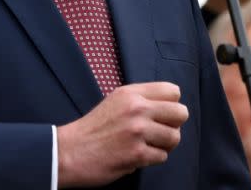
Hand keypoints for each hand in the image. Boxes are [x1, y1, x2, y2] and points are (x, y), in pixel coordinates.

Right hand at [56, 82, 188, 186]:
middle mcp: (137, 108)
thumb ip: (141, 99)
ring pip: (175, 137)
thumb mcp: (115, 101)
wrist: (69, 152)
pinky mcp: (137, 154)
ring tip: (149, 146)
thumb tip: (170, 106)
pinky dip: (152, 159)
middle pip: (181, 113)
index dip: (171, 105)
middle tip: (160, 132)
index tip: (162, 114)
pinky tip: (138, 156)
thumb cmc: (93, 128)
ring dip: (164, 145)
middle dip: (174, 125)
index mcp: (132, 93)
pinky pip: (162, 157)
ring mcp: (138, 131)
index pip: (173, 91)